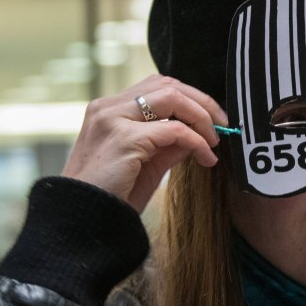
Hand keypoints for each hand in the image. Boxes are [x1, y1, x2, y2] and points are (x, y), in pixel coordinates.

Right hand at [61, 75, 226, 212]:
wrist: (82, 222)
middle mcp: (107, 107)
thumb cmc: (110, 196)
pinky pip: (174, 130)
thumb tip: (198, 134)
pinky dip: (196, 141)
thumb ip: (168, 144)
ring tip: (213, 142)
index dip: (189, 98)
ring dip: (201, 117)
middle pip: (166, 84)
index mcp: (108, 110)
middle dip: (201, 102)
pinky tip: (205, 158)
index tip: (211, 120)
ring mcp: (113, 119)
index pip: (156, 86)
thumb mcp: (145, 165)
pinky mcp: (123, 138)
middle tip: (222, 126)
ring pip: (171, 97)